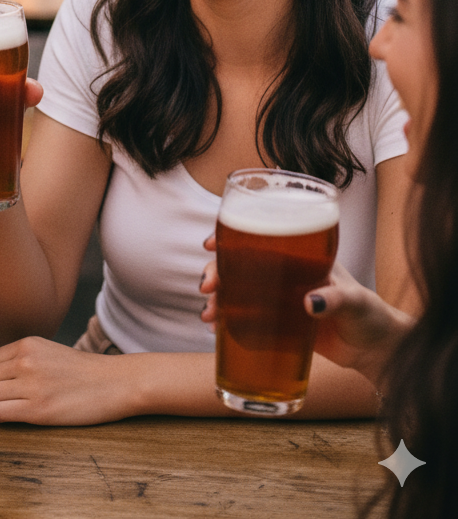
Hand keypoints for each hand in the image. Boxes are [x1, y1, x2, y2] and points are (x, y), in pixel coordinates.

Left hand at [0, 337, 135, 425]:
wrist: (114, 383)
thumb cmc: (82, 372)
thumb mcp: (50, 352)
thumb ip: (24, 358)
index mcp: (28, 344)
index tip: (6, 388)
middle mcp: (26, 360)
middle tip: (8, 402)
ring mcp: (31, 384)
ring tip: (15, 409)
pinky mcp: (38, 409)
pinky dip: (3, 418)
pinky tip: (21, 416)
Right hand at [199, 238, 410, 390]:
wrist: (377, 351)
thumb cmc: (371, 315)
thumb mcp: (356, 301)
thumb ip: (334, 298)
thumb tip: (309, 303)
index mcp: (303, 256)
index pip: (263, 235)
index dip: (234, 234)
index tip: (212, 243)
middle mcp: (287, 273)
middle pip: (242, 263)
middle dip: (218, 270)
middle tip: (207, 286)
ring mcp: (282, 299)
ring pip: (240, 290)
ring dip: (220, 297)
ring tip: (210, 315)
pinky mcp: (282, 326)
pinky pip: (248, 318)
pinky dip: (230, 321)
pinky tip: (218, 330)